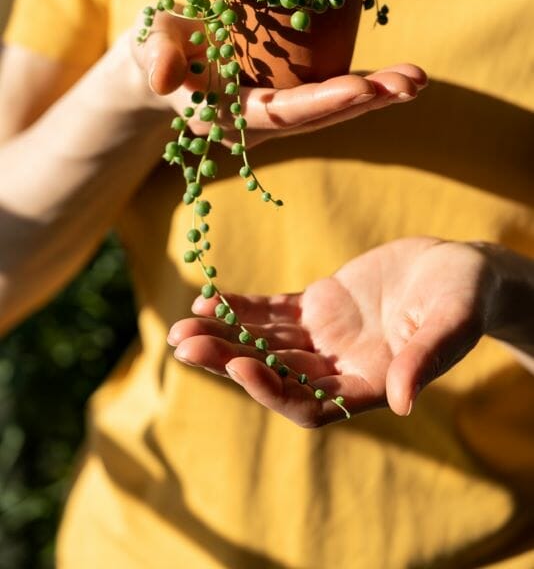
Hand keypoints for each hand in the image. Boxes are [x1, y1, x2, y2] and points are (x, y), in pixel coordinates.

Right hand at [131, 10, 426, 147]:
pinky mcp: (288, 100)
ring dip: (376, 97)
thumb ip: (156, 54)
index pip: (279, 112)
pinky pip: (330, 98)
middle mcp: (259, 124)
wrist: (163, 63)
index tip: (363, 87)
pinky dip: (366, 89)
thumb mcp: (150, 43)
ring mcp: (277, 116)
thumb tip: (163, 76)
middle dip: (366, 101)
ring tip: (418, 80)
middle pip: (318, 116)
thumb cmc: (157, 46)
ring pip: (331, 111)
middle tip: (411, 84)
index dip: (321, 102)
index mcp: (228, 115)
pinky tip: (401, 78)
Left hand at [168, 238, 498, 426]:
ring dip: (223, 334)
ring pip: (265, 342)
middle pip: (274, 372)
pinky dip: (241, 306)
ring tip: (181, 325)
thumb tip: (404, 404)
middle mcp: (341, 368)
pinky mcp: (320, 306)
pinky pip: (273, 311)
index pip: (311, 403)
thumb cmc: (465, 297)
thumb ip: (426, 360)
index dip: (273, 390)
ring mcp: (326, 338)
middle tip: (182, 343)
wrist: (461, 269)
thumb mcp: (452, 323)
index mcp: (371, 385)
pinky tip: (208, 299)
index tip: (239, 367)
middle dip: (228, 359)